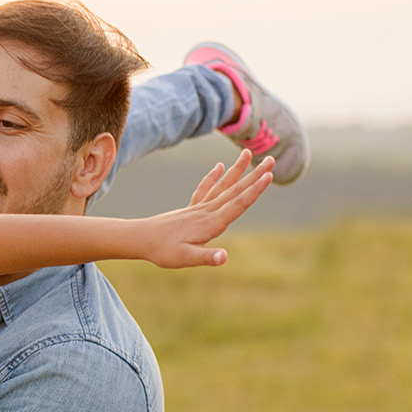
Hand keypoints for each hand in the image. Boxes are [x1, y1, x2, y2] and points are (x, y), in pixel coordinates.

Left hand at [141, 150, 274, 268]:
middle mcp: (207, 211)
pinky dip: (213, 177)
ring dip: (237, 170)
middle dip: (254, 175)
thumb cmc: (162, 251)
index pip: (237, 203)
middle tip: (271, 159)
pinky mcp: (190, 208)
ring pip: (222, 185)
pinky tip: (219, 166)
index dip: (255, 190)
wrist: (139, 238)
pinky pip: (204, 189)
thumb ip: (206, 258)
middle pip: (235, 190)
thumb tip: (224, 257)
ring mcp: (198, 208)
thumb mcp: (185, 259)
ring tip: (248, 153)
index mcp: (211, 223)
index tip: (268, 175)